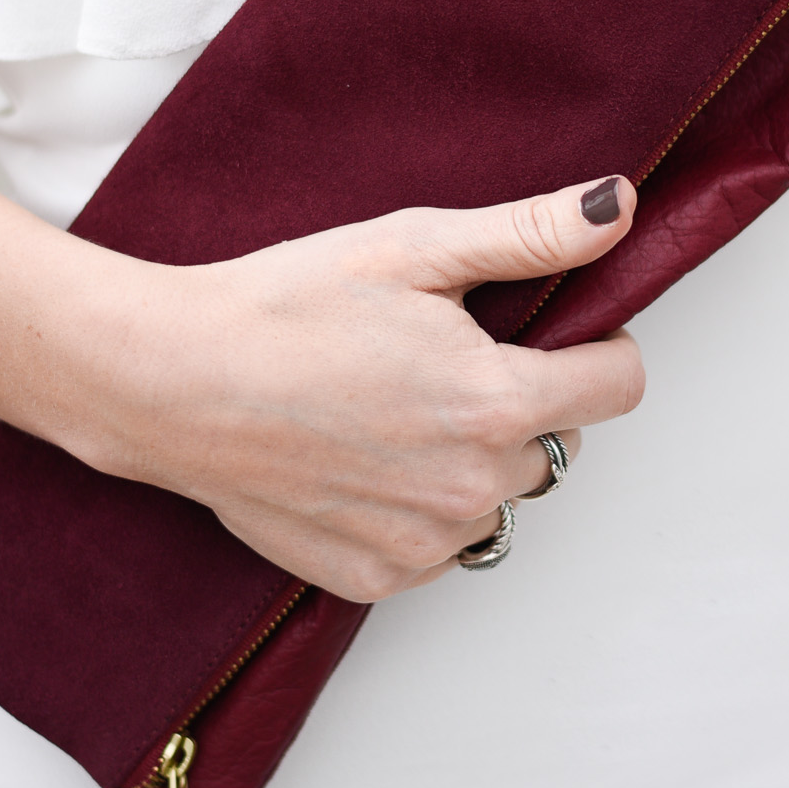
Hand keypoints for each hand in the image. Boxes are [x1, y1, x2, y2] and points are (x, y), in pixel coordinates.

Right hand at [68, 177, 645, 602]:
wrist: (170, 382)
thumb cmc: (283, 306)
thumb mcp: (412, 246)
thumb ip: (528, 234)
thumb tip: (617, 208)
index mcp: (495, 401)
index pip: (618, 387)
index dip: (595, 347)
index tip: (549, 332)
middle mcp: (473, 487)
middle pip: (559, 445)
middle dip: (524, 403)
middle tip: (441, 361)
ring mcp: (424, 544)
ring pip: (500, 500)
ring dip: (474, 462)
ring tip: (394, 410)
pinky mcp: (375, 579)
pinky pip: (440, 549)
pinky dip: (420, 510)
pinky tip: (364, 459)